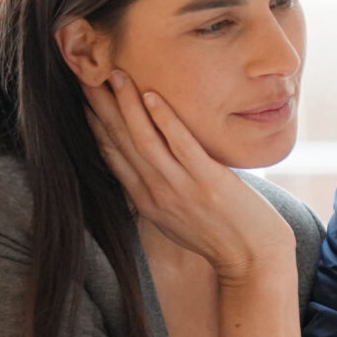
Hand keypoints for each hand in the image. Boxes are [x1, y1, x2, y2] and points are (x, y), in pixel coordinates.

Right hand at [85, 71, 291, 284]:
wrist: (253, 261)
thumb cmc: (219, 236)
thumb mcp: (175, 218)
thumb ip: (157, 192)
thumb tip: (146, 167)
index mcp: (145, 201)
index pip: (111, 156)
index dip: (94, 125)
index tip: (82, 98)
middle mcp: (156, 194)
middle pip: (120, 143)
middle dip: (100, 107)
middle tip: (85, 75)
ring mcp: (181, 188)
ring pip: (144, 141)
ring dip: (127, 106)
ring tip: (116, 75)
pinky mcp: (208, 182)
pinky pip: (181, 146)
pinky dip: (165, 120)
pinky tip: (153, 96)